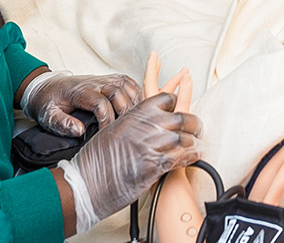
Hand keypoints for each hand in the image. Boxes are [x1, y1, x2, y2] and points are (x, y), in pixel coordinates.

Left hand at [21, 70, 142, 136]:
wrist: (47, 87)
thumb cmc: (49, 102)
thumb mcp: (48, 116)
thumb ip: (61, 123)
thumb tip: (79, 130)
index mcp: (79, 91)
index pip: (101, 104)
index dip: (107, 121)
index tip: (106, 135)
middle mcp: (94, 82)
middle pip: (118, 92)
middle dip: (124, 111)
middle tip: (124, 129)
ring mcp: (102, 79)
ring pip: (126, 85)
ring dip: (132, 102)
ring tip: (133, 120)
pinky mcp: (108, 79)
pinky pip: (128, 82)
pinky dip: (135, 93)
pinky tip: (134, 107)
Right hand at [57, 91, 201, 233]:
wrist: (86, 183)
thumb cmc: (94, 161)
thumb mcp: (112, 131)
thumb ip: (132, 123)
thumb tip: (143, 122)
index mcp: (134, 115)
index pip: (166, 99)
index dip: (176, 104)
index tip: (180, 109)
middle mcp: (145, 126)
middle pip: (181, 117)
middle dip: (193, 123)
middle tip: (197, 127)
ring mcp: (150, 145)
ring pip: (184, 138)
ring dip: (192, 143)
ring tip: (194, 145)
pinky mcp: (153, 165)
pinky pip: (181, 157)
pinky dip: (191, 157)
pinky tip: (195, 157)